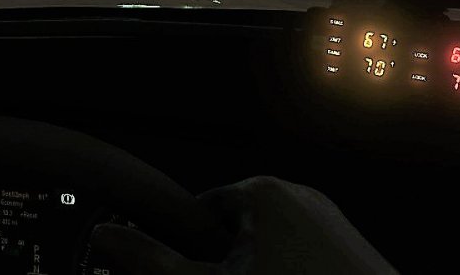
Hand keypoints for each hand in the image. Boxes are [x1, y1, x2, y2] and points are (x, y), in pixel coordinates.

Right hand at [91, 176, 397, 274]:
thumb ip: (155, 264)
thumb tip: (106, 238)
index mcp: (262, 193)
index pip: (198, 211)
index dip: (187, 251)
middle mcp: (300, 195)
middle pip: (234, 231)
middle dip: (225, 266)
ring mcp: (332, 222)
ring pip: (271, 250)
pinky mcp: (353, 251)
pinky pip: (303, 260)